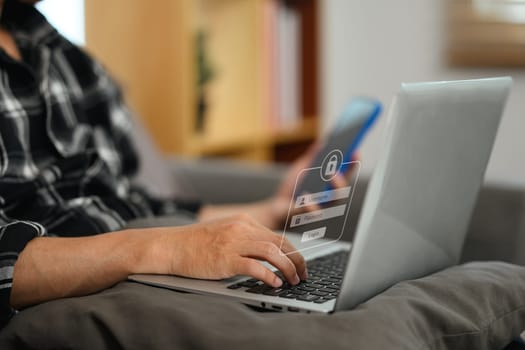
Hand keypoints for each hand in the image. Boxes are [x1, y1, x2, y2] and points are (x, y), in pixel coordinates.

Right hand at [153, 214, 307, 286]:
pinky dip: (269, 275)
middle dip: (296, 260)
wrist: (171, 245)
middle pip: (279, 242)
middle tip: (302, 275)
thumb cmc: (195, 243)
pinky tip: (275, 283)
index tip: (299, 264)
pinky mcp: (225, 258)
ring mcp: (233, 242)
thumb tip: (268, 253)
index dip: (292, 252)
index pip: (276, 236)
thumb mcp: (224, 231)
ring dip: (287, 268)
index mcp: (243, 221)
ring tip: (293, 280)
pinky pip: (254, 266)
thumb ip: (244, 237)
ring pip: (272, 252)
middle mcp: (241, 228)